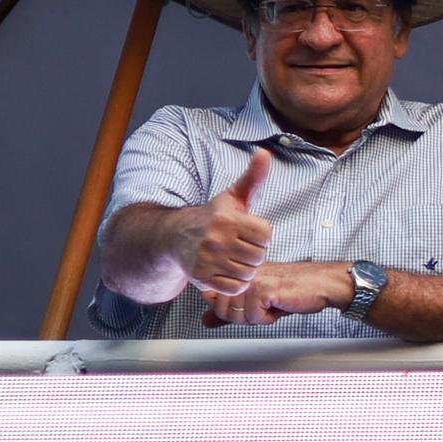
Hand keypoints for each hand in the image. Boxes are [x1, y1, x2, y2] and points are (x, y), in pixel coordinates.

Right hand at [187, 147, 273, 294]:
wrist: (176, 238)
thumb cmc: (212, 217)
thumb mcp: (232, 196)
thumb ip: (253, 178)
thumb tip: (265, 153)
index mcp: (226, 219)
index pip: (266, 234)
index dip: (260, 234)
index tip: (248, 231)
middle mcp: (215, 239)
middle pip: (259, 256)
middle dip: (254, 253)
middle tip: (240, 247)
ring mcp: (207, 260)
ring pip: (248, 273)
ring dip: (245, 268)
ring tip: (233, 258)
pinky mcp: (201, 278)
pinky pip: (235, 287)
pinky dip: (235, 282)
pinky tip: (226, 271)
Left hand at [205, 260, 353, 326]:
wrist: (322, 284)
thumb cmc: (295, 290)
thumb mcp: (257, 302)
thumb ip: (231, 311)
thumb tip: (206, 321)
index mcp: (238, 274)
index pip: (214, 300)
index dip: (232, 311)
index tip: (254, 304)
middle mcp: (242, 274)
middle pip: (222, 310)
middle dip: (244, 317)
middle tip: (265, 307)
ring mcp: (251, 280)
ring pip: (235, 315)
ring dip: (257, 318)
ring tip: (273, 305)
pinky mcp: (263, 289)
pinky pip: (252, 317)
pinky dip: (268, 319)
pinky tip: (279, 306)